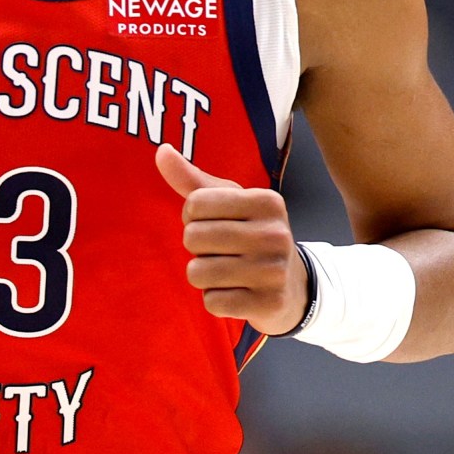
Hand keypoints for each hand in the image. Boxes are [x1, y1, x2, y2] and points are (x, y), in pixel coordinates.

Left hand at [156, 145, 306, 334]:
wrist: (292, 286)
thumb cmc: (251, 235)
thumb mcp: (230, 203)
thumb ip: (192, 179)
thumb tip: (161, 151)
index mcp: (266, 201)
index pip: (195, 203)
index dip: (191, 217)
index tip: (212, 224)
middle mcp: (275, 233)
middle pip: (193, 237)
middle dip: (196, 248)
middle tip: (219, 251)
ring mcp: (274, 270)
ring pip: (198, 272)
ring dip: (202, 276)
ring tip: (226, 272)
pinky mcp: (269, 303)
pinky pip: (212, 302)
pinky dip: (215, 300)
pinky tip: (236, 292)